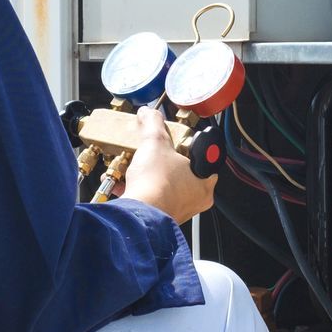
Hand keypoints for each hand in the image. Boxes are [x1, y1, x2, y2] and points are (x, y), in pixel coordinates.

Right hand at [120, 106, 216, 224]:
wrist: (138, 214)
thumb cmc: (156, 185)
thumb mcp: (155, 142)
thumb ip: (153, 124)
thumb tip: (150, 114)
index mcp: (205, 180)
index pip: (204, 159)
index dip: (190, 149)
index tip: (179, 144)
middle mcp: (196, 199)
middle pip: (182, 174)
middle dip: (165, 163)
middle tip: (156, 155)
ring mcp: (179, 210)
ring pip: (166, 188)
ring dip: (151, 177)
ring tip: (139, 167)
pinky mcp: (161, 218)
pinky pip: (153, 201)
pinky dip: (141, 191)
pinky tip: (127, 183)